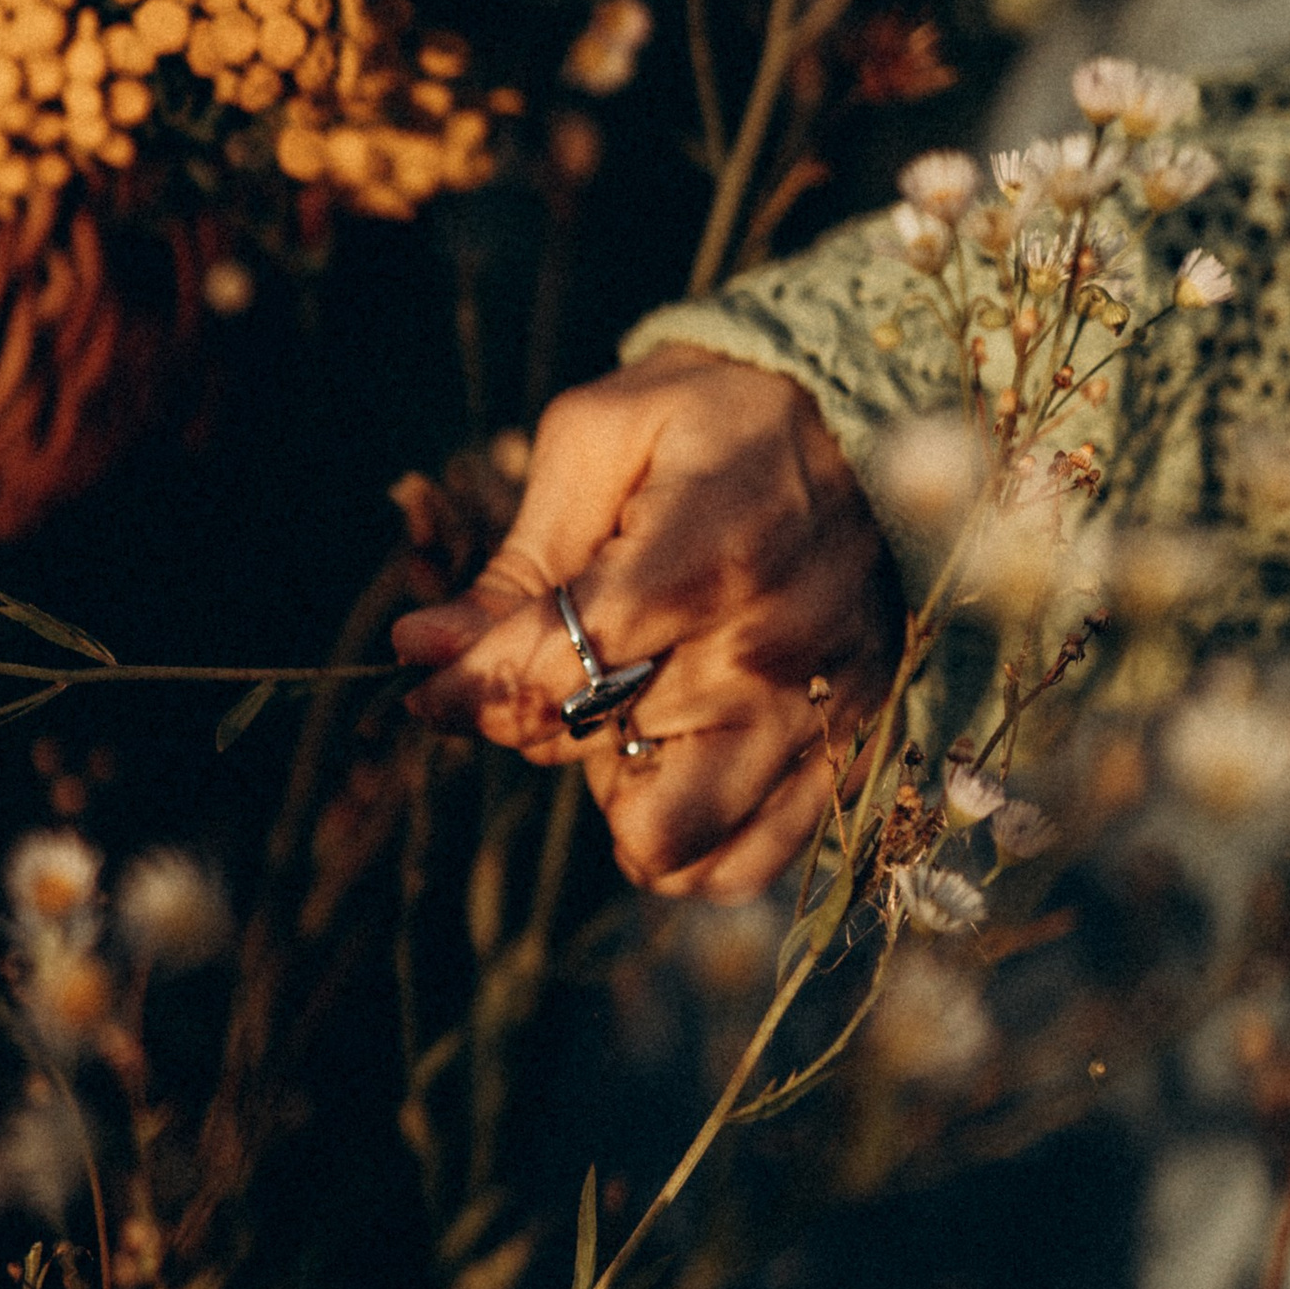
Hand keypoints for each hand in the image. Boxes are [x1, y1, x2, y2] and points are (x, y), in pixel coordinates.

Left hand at [390, 350, 901, 898]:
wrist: (866, 428)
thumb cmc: (713, 423)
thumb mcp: (599, 440)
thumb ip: (516, 559)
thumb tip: (423, 650)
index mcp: (713, 553)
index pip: (561, 667)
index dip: (472, 687)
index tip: (428, 685)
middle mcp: (776, 651)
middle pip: (598, 750)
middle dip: (539, 718)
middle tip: (551, 665)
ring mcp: (823, 715)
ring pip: (669, 838)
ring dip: (614, 790)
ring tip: (623, 716)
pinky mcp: (849, 756)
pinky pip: (743, 865)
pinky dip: (684, 841)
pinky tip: (670, 762)